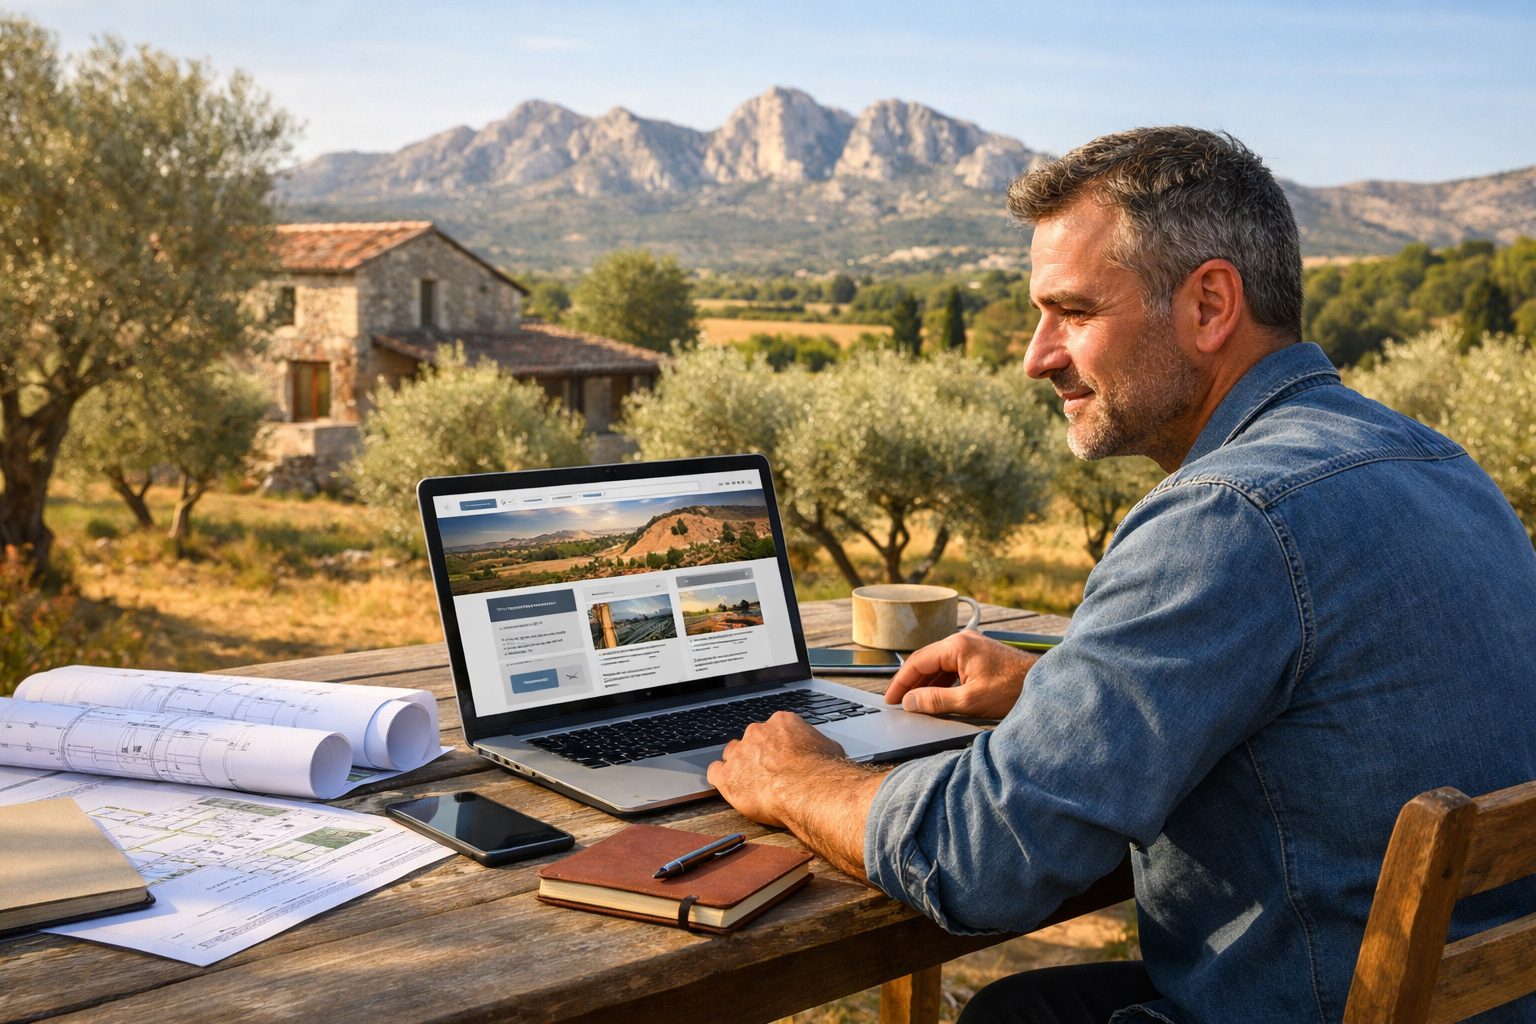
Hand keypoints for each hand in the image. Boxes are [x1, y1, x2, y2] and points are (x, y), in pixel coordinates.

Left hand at [708, 711, 846, 827]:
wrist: (808, 789)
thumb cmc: (822, 772)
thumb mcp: (828, 748)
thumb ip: (816, 745)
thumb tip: (822, 750)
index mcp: (781, 723)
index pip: (773, 729)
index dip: (776, 745)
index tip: (781, 756)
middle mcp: (757, 732)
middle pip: (751, 740)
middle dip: (757, 755)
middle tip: (769, 773)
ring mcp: (739, 753)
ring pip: (731, 754)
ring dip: (738, 766)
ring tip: (750, 782)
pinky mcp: (727, 776)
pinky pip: (715, 772)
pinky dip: (720, 779)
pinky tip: (728, 786)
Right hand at [884, 630, 1039, 719]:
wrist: (1047, 686)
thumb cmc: (1014, 689)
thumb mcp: (970, 700)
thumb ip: (936, 701)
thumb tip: (911, 702)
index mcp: (957, 645)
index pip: (917, 662)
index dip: (900, 682)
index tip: (891, 699)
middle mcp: (963, 641)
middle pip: (926, 662)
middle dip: (910, 683)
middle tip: (898, 703)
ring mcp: (972, 647)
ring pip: (938, 665)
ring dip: (925, 684)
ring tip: (914, 704)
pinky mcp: (980, 657)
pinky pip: (952, 668)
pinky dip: (941, 682)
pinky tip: (937, 697)